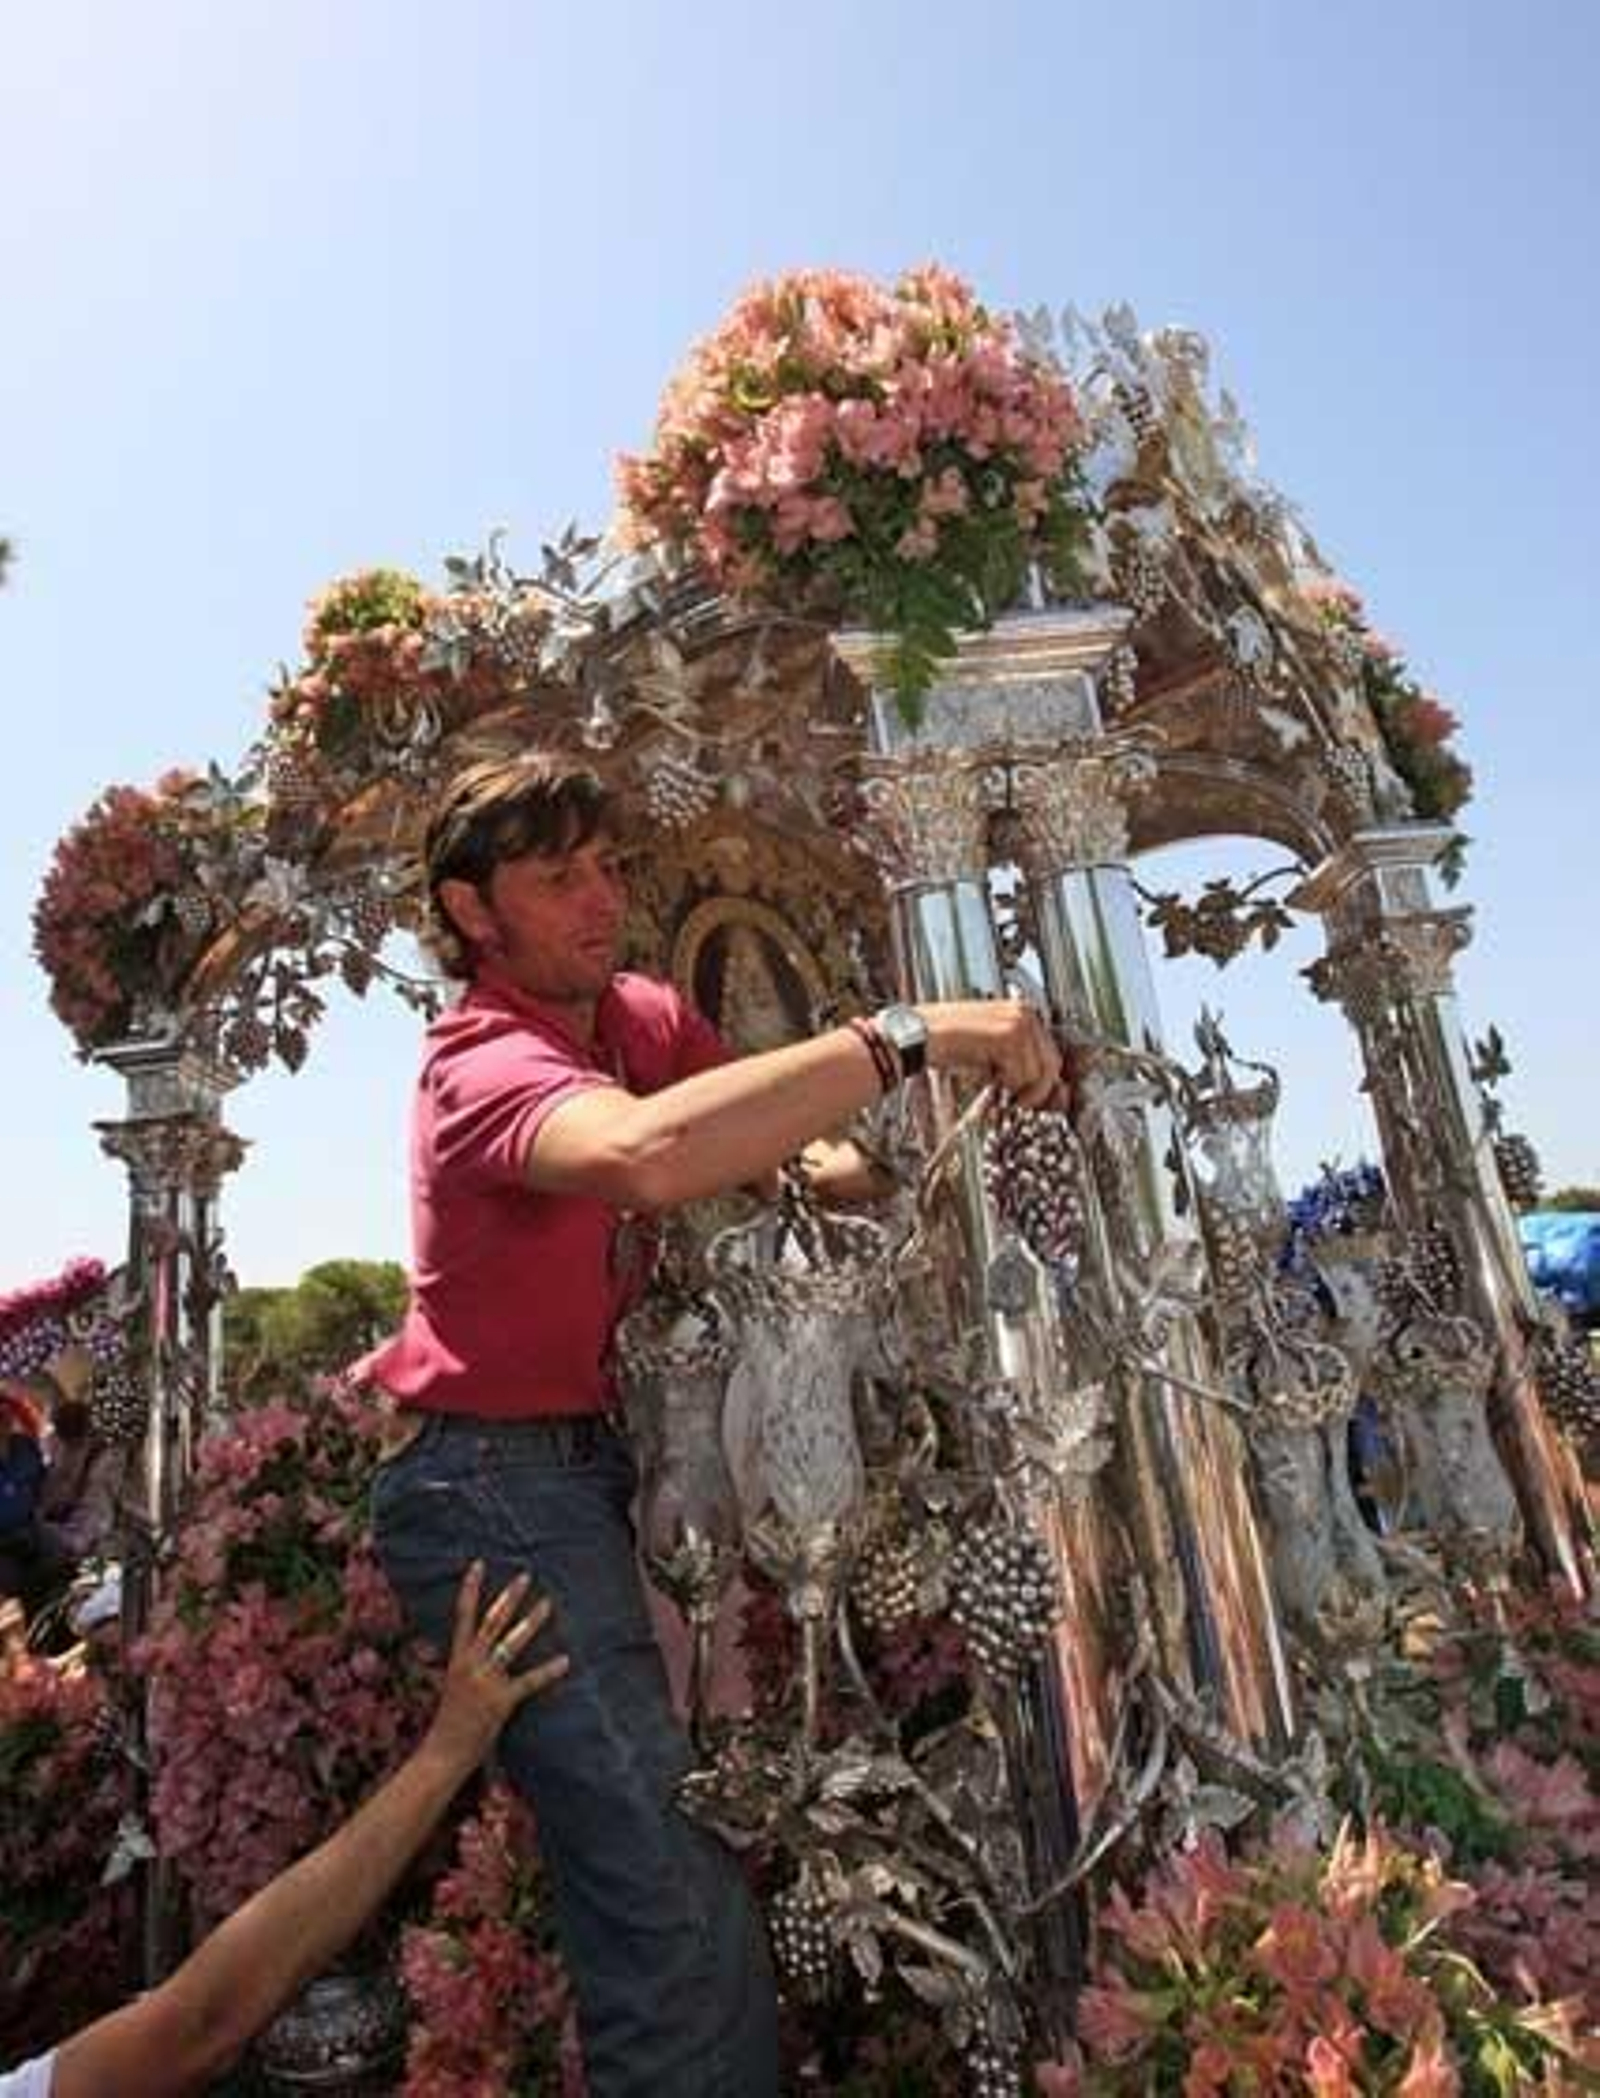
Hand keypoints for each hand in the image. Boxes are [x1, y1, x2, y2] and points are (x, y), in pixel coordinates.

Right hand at [421, 1562, 567, 1772]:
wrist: (443, 1753)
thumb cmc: (449, 1721)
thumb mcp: (452, 1685)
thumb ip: (466, 1665)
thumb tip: (478, 1650)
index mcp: (457, 1659)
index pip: (462, 1616)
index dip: (470, 1589)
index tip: (478, 1564)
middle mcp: (470, 1664)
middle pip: (491, 1622)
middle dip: (509, 1597)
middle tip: (525, 1575)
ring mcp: (485, 1681)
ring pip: (510, 1643)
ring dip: (531, 1622)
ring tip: (547, 1604)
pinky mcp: (500, 1701)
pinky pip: (528, 1681)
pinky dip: (548, 1671)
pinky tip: (565, 1660)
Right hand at [920, 999, 1067, 1110]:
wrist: (916, 1035)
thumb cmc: (948, 1044)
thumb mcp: (990, 1050)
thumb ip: (1017, 1063)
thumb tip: (1045, 1090)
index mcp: (1023, 1011)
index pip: (1051, 1053)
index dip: (1042, 1082)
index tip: (1029, 1098)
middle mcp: (1025, 1012)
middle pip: (1051, 1065)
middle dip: (1035, 1090)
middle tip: (1016, 1102)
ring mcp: (1018, 1022)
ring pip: (1038, 1073)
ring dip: (1017, 1088)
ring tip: (994, 1086)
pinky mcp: (1007, 1035)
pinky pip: (1020, 1074)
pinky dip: (1005, 1083)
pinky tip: (986, 1076)